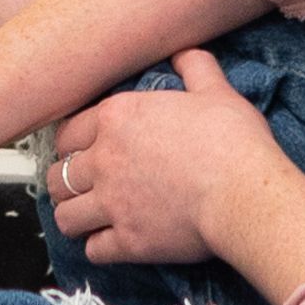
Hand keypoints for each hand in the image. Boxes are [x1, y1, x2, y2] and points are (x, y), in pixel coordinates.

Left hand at [49, 51, 304, 300]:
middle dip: (66, 181)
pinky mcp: (128, 242)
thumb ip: (195, 68)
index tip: (83, 150)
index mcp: (117, 118)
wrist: (246, 193)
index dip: (73, 143)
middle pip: (58, 176)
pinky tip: (112, 242)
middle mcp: (104, 160)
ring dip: (74, 216)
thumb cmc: (233, 139)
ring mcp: (112, 204)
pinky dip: (100, 248)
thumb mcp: (216, 91)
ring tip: (89, 216)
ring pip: (65, 216)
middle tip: (83, 186)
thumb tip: (186, 53)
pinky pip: (94, 251)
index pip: (67, 132)